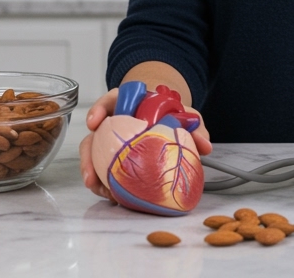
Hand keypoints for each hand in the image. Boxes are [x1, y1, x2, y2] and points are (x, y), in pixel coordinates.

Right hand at [78, 88, 212, 201]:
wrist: (170, 120)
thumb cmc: (173, 114)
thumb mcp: (186, 116)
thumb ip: (195, 127)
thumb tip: (205, 146)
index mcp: (129, 103)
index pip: (109, 100)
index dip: (98, 109)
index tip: (93, 122)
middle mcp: (115, 120)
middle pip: (95, 133)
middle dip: (88, 153)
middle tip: (90, 171)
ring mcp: (111, 139)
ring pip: (93, 153)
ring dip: (92, 171)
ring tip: (97, 188)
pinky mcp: (113, 156)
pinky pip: (104, 168)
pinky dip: (104, 181)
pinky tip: (109, 193)